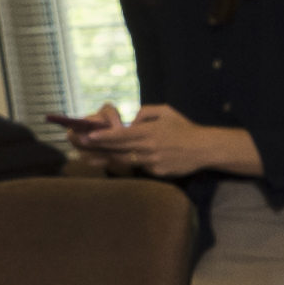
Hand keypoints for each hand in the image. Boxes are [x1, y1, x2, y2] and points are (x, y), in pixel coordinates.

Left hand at [86, 106, 246, 178]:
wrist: (204, 149)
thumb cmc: (184, 127)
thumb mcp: (165, 111)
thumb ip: (145, 113)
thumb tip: (130, 122)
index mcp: (149, 132)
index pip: (121, 135)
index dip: (103, 136)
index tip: (88, 136)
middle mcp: (148, 148)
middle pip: (118, 149)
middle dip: (97, 148)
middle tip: (79, 147)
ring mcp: (152, 162)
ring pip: (125, 161)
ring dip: (105, 159)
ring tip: (88, 158)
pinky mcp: (157, 173)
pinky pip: (140, 167)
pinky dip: (132, 162)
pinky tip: (119, 160)